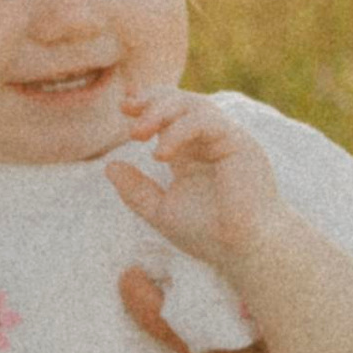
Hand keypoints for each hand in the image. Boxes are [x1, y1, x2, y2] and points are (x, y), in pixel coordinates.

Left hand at [104, 89, 282, 277]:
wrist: (243, 250)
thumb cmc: (210, 234)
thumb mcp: (162, 211)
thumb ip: (137, 191)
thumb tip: (109, 166)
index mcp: (191, 150)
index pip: (170, 112)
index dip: (147, 105)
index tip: (124, 110)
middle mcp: (209, 140)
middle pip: (181, 101)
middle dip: (152, 101)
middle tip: (129, 113)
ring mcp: (226, 138)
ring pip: (194, 105)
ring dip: (162, 112)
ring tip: (138, 133)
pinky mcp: (239, 142)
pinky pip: (207, 122)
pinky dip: (180, 131)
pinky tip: (161, 153)